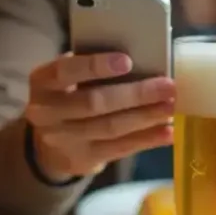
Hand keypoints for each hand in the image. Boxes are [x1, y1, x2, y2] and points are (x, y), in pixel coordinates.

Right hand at [25, 52, 174, 180]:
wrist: (49, 143)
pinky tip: (168, 132)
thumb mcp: (69, 77)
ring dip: (146, 117)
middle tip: (168, 86)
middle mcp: (47, 112)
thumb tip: (142, 54)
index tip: (127, 60)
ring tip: (171, 107)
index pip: (66, 70)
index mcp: (43, 82)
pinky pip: (119, 149)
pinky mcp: (83, 160)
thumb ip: (92, 65)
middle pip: (94, 103)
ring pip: (110, 128)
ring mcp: (64, 140)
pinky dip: (146, 140)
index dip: (95, 66)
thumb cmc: (70, 94)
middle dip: (135, 94)